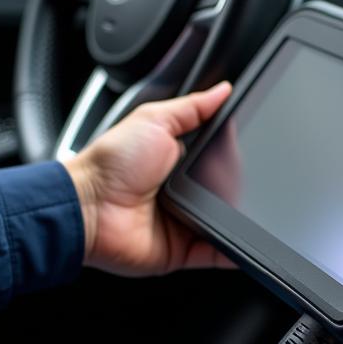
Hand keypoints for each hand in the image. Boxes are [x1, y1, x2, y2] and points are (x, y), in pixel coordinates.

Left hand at [63, 83, 234, 275]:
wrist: (87, 207)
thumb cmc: (110, 163)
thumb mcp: (153, 119)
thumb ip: (192, 107)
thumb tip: (223, 90)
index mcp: (180, 160)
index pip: (222, 156)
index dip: (236, 152)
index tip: (255, 144)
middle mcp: (186, 192)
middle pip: (231, 189)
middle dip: (241, 183)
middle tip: (244, 175)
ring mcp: (187, 222)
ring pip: (230, 221)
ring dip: (242, 215)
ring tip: (249, 205)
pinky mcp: (185, 250)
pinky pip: (219, 253)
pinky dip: (235, 250)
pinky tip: (248, 239)